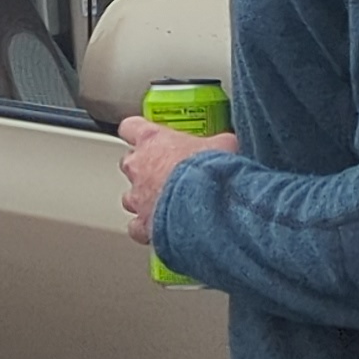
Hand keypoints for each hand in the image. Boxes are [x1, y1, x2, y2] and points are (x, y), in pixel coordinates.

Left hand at [118, 117, 235, 245]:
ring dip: (144, 199)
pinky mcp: (143, 224)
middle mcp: (138, 167)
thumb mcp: (224, 144)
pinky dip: (147, 229)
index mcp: (152, 139)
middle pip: (129, 163)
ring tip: (164, 203)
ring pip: (130, 197)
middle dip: (144, 168)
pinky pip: (137, 228)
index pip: (131, 127)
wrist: (208, 205)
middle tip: (166, 172)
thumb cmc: (210, 169)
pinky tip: (160, 230)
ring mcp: (137, 197)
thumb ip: (218, 142)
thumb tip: (228, 143)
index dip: (138, 132)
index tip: (145, 135)